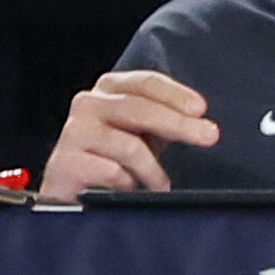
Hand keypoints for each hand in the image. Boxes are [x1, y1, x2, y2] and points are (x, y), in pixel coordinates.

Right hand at [35, 68, 212, 203]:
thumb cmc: (109, 158)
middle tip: (208, 136)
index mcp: (109, 89)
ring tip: (161, 185)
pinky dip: (128, 184)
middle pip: (140, 109)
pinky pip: (112, 172)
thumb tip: (202, 126)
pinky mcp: (66, 162)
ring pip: (129, 146)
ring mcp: (74, 131)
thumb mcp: (140, 133)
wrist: (69, 191)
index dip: (175, 94)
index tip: (201, 109)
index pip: (146, 82)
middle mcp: (89, 103)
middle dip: (179, 123)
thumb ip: (165, 122)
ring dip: (152, 171)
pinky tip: (128, 190)